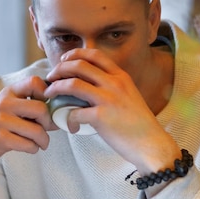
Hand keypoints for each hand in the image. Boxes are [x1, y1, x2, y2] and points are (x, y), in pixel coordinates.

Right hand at [0, 76, 52, 198]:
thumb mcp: (8, 110)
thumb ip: (30, 108)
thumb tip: (60, 115)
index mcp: (8, 92)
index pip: (35, 82)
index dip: (47, 94)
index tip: (47, 107)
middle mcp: (4, 103)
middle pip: (41, 109)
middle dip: (49, 123)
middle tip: (46, 130)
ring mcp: (0, 121)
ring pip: (37, 130)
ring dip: (44, 140)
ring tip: (41, 143)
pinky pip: (29, 144)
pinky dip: (34, 149)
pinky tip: (30, 148)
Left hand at [45, 49, 180, 174]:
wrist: (151, 144)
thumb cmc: (139, 124)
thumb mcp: (130, 96)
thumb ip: (113, 86)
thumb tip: (91, 85)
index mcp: (121, 76)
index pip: (94, 54)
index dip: (75, 54)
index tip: (64, 61)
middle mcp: (114, 83)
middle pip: (78, 65)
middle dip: (59, 69)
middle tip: (50, 78)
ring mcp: (108, 99)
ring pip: (72, 84)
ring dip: (55, 88)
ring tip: (49, 95)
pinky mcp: (101, 117)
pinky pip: (74, 112)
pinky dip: (67, 118)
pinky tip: (70, 126)